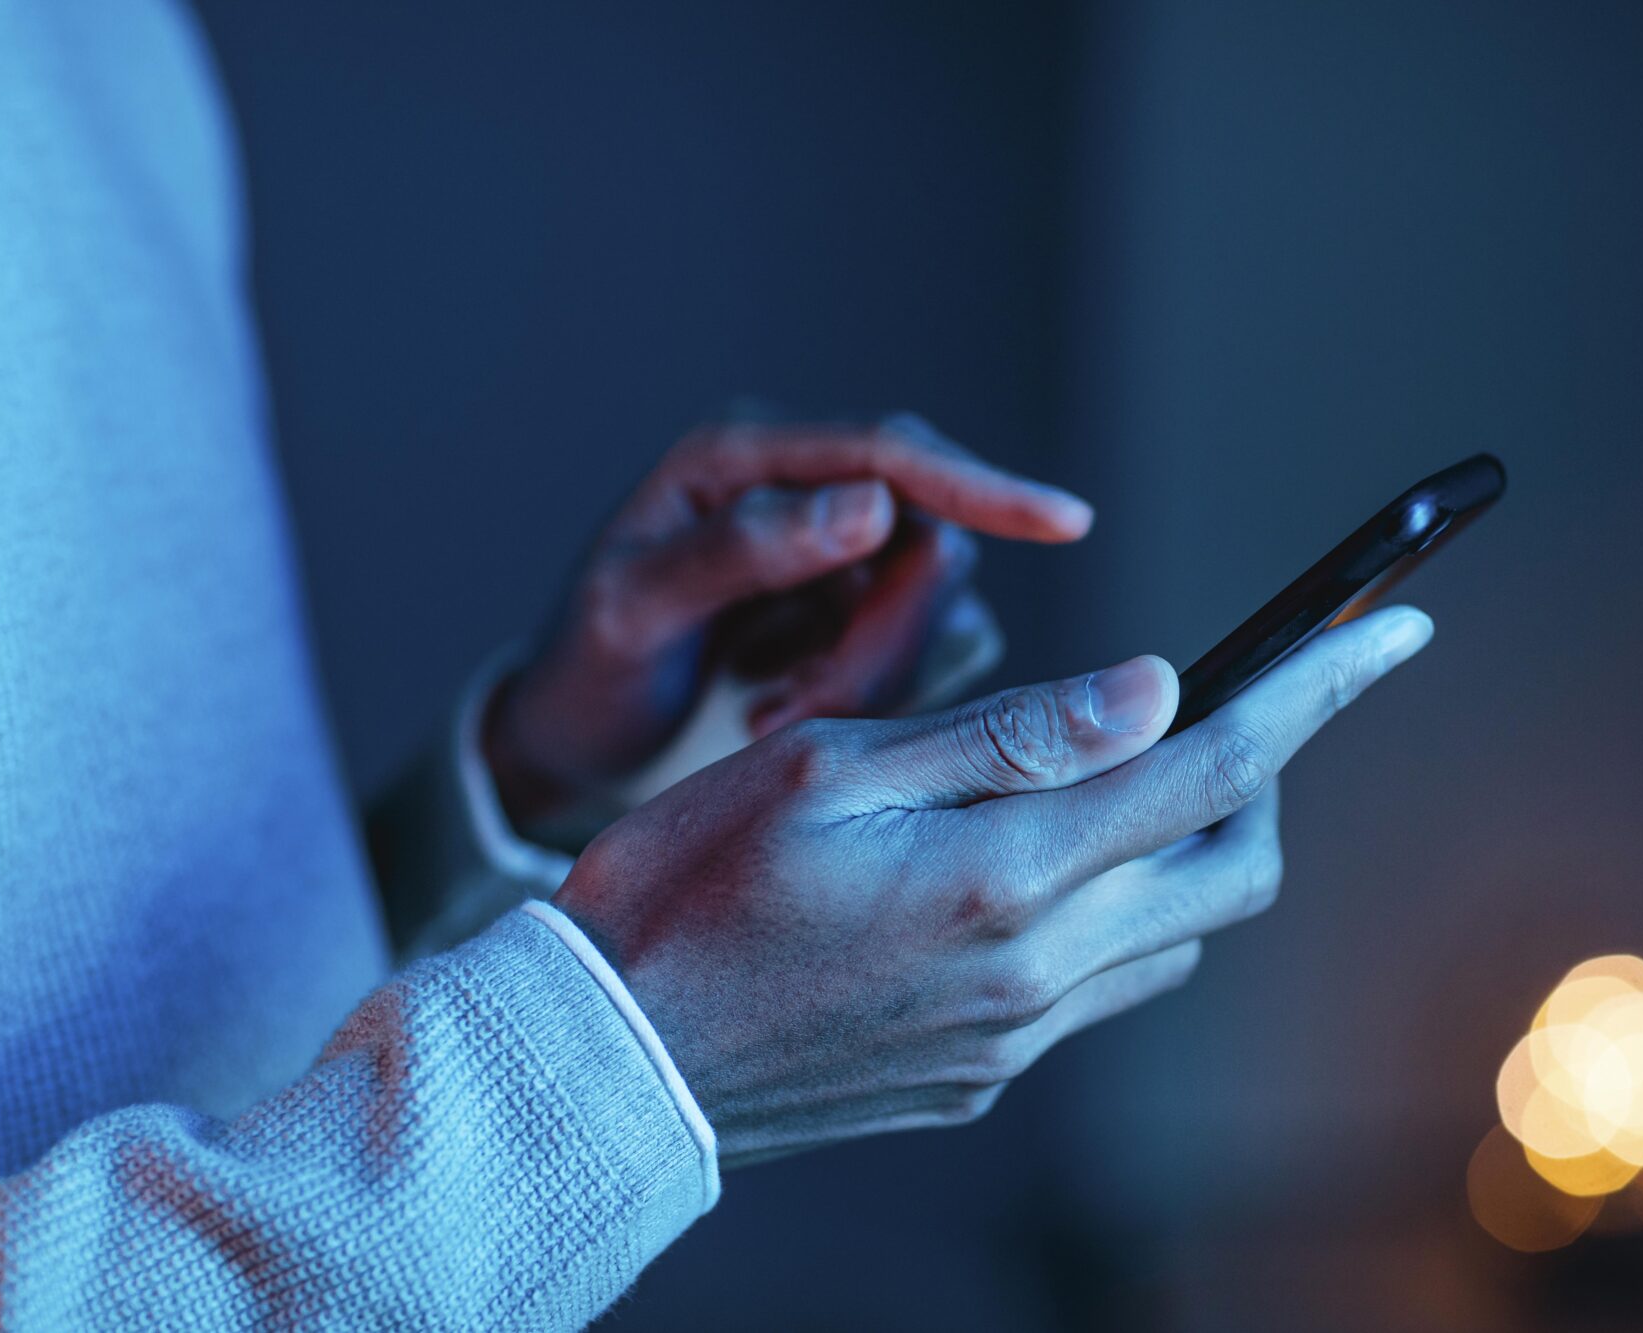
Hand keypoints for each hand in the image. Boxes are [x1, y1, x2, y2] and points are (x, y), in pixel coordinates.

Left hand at [483, 416, 1092, 824]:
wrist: (575, 742)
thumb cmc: (589, 668)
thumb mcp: (634, 609)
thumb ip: (743, 550)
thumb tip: (870, 504)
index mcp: (744, 459)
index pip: (892, 454)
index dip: (983, 485)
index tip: (1067, 520)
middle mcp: (807, 492)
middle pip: (930, 541)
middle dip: (880, 642)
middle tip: (788, 714)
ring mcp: (841, 557)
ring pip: (932, 610)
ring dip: (867, 680)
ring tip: (768, 714)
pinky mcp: (859, 617)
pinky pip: (921, 656)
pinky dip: (867, 700)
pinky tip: (784, 714)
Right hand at [553, 606, 1433, 1163]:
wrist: (604, 1063)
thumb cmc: (684, 888)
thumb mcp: (827, 767)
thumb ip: (1007, 735)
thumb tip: (1158, 688)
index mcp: (1002, 873)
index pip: (1214, 763)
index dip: (1319, 687)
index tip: (1394, 629)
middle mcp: (1035, 970)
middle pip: (1234, 868)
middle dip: (1262, 776)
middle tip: (1221, 710)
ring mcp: (1014, 1039)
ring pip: (1176, 934)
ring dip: (1183, 850)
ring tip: (1111, 785)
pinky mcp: (981, 1077)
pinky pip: (1099, 992)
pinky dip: (1109, 915)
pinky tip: (1026, 878)